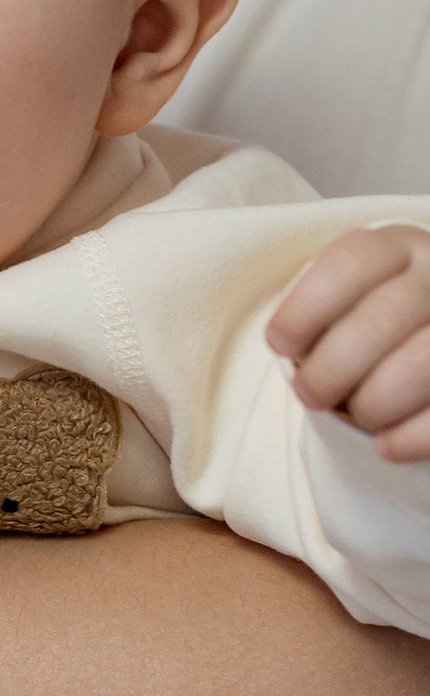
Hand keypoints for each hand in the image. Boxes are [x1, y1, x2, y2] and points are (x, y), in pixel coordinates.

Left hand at [269, 224, 429, 458]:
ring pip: (420, 366)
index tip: (279, 343)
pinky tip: (385, 447)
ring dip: (373, 403)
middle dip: (330, 370)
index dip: (306, 307)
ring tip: (358, 414)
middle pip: (380, 321)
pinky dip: (409, 437)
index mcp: (400, 248)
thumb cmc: (372, 321)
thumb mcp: (350, 296)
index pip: (352, 263)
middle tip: (309, 394)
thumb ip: (321, 310)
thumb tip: (287, 343)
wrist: (422, 336)